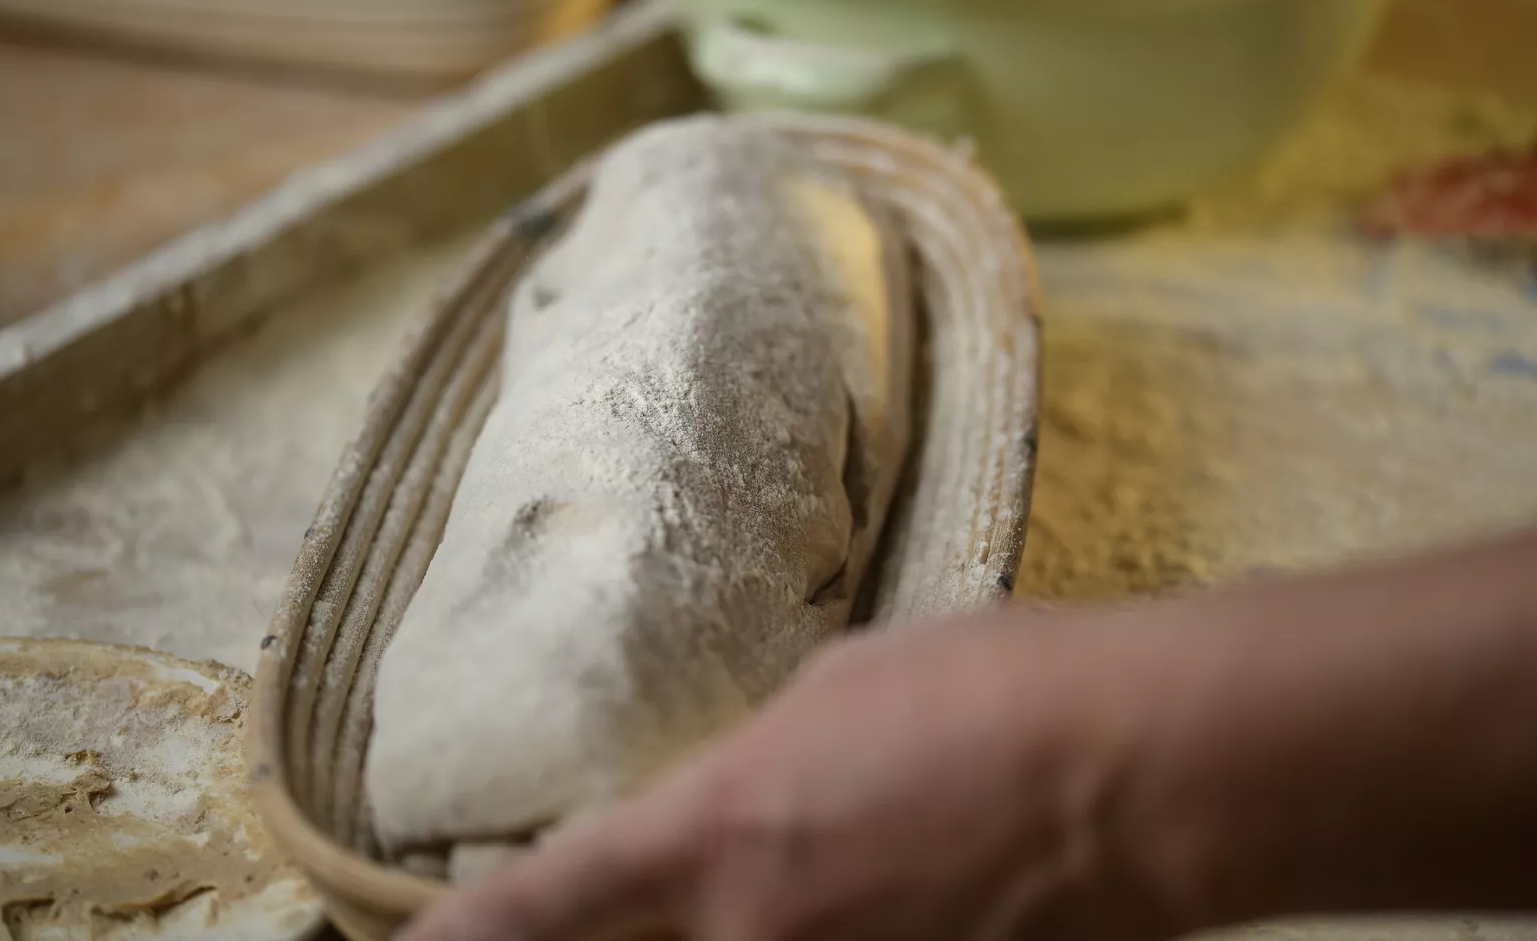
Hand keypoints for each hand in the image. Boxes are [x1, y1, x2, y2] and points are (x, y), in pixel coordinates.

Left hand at [398, 610, 1184, 940]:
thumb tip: (743, 797)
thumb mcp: (842, 689)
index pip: (546, 905)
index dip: (462, 940)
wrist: (1142, 769)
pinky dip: (823, 938)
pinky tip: (869, 899)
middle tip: (658, 897)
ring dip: (734, 932)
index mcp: (718, 835)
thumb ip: (761, 765)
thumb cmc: (989, 690)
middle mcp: (758, 940)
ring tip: (813, 869)